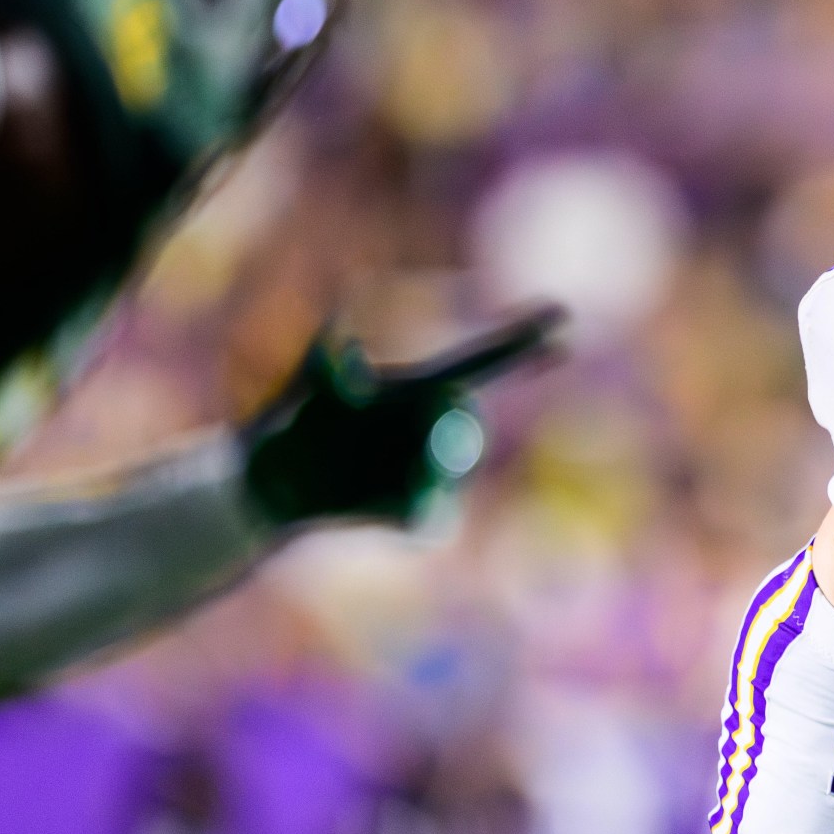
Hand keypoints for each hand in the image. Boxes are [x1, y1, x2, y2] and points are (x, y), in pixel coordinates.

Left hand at [240, 305, 563, 527]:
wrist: (269, 490)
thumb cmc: (288, 426)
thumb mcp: (305, 390)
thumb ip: (329, 368)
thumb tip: (347, 345)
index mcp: (420, 388)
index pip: (485, 361)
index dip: (523, 339)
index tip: (564, 314)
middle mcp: (434, 427)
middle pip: (468, 424)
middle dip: (451, 428)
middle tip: (430, 422)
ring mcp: (429, 472)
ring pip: (448, 474)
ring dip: (419, 472)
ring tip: (368, 472)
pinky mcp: (415, 515)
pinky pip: (428, 519)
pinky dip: (413, 515)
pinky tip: (388, 510)